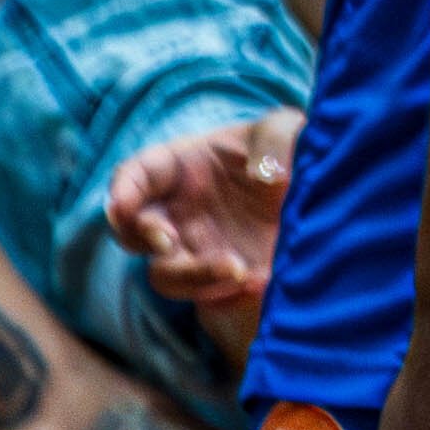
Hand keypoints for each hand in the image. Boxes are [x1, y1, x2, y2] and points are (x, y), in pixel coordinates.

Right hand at [103, 107, 299, 314]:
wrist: (309, 199)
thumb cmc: (284, 154)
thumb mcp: (283, 131)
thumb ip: (274, 142)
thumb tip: (267, 174)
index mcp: (177, 169)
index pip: (133, 177)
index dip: (121, 191)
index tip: (121, 206)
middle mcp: (174, 213)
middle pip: (134, 234)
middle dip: (143, 238)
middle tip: (168, 242)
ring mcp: (192, 250)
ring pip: (165, 275)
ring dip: (191, 276)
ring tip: (237, 270)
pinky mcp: (217, 281)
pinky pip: (205, 298)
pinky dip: (226, 297)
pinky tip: (259, 284)